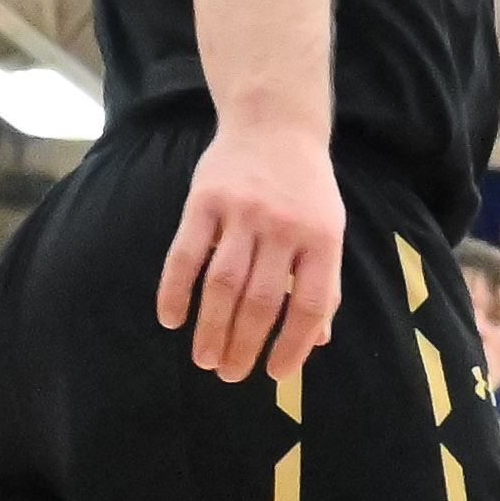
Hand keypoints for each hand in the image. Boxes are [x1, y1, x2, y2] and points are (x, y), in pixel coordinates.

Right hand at [156, 120, 342, 380]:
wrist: (276, 125)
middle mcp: (285, 228)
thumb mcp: (328, 230)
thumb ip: (323, 282)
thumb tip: (317, 340)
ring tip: (204, 360)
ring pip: (223, 284)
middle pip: (262, 300)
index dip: (293, 344)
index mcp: (323, 239)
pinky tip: (171, 319)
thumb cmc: (306, 189)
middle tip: (229, 375)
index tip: (276, 375)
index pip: (311, 304)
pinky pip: (185, 254)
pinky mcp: (204, 201)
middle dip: (244, 345)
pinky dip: (175, 290)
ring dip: (211, 328)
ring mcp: (243, 213)